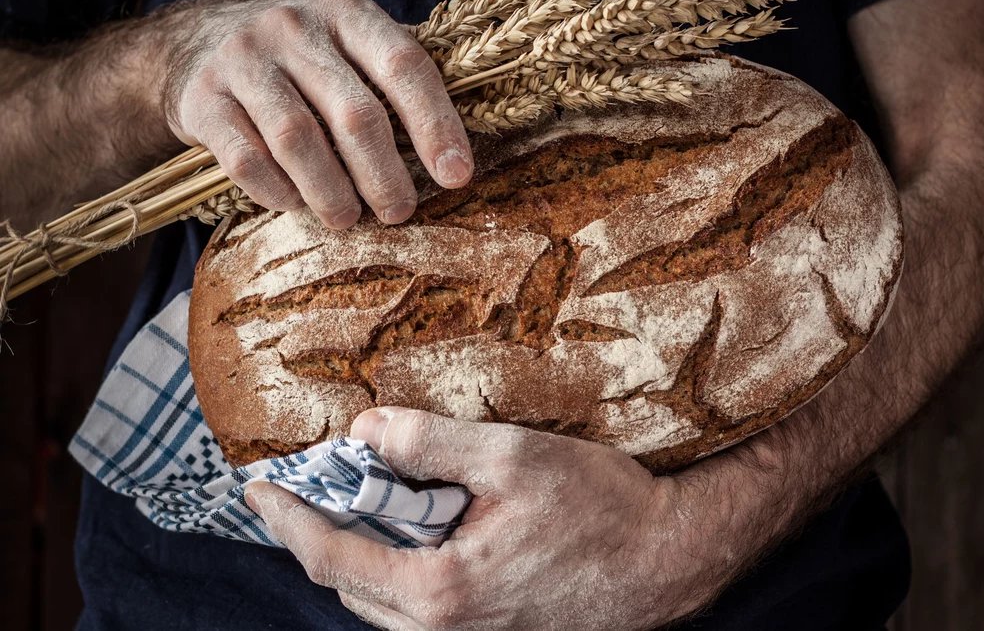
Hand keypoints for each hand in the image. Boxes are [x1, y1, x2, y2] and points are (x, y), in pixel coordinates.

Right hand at [163, 0, 472, 227]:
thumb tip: (451, 159)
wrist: (198, 41)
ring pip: (297, 140)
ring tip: (348, 218)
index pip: (404, 66)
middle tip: (399, 211)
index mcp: (348, 14)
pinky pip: (246, 159)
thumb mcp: (349, 47)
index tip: (456, 174)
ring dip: (331, 192)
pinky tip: (295, 204)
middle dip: (384, 175)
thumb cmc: (301, 59)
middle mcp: (295, 27)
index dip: (435, 124)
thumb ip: (394, 84)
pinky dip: (278, 192)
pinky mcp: (203, 98)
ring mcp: (243, 59)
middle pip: (354, 113)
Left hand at [245, 408, 782, 630]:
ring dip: (356, 549)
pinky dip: (393, 564)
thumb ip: (429, 441)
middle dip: (317, 532)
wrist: (665, 561)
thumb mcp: (512, 457)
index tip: (259, 487)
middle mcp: (444, 628)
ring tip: (355, 498)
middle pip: (348, 582)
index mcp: (440, 590)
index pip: (332, 556)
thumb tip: (364, 430)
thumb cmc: (600, 507)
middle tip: (306, 484)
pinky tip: (412, 527)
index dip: (289, 518)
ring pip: (379, 599)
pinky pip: (414, 604)